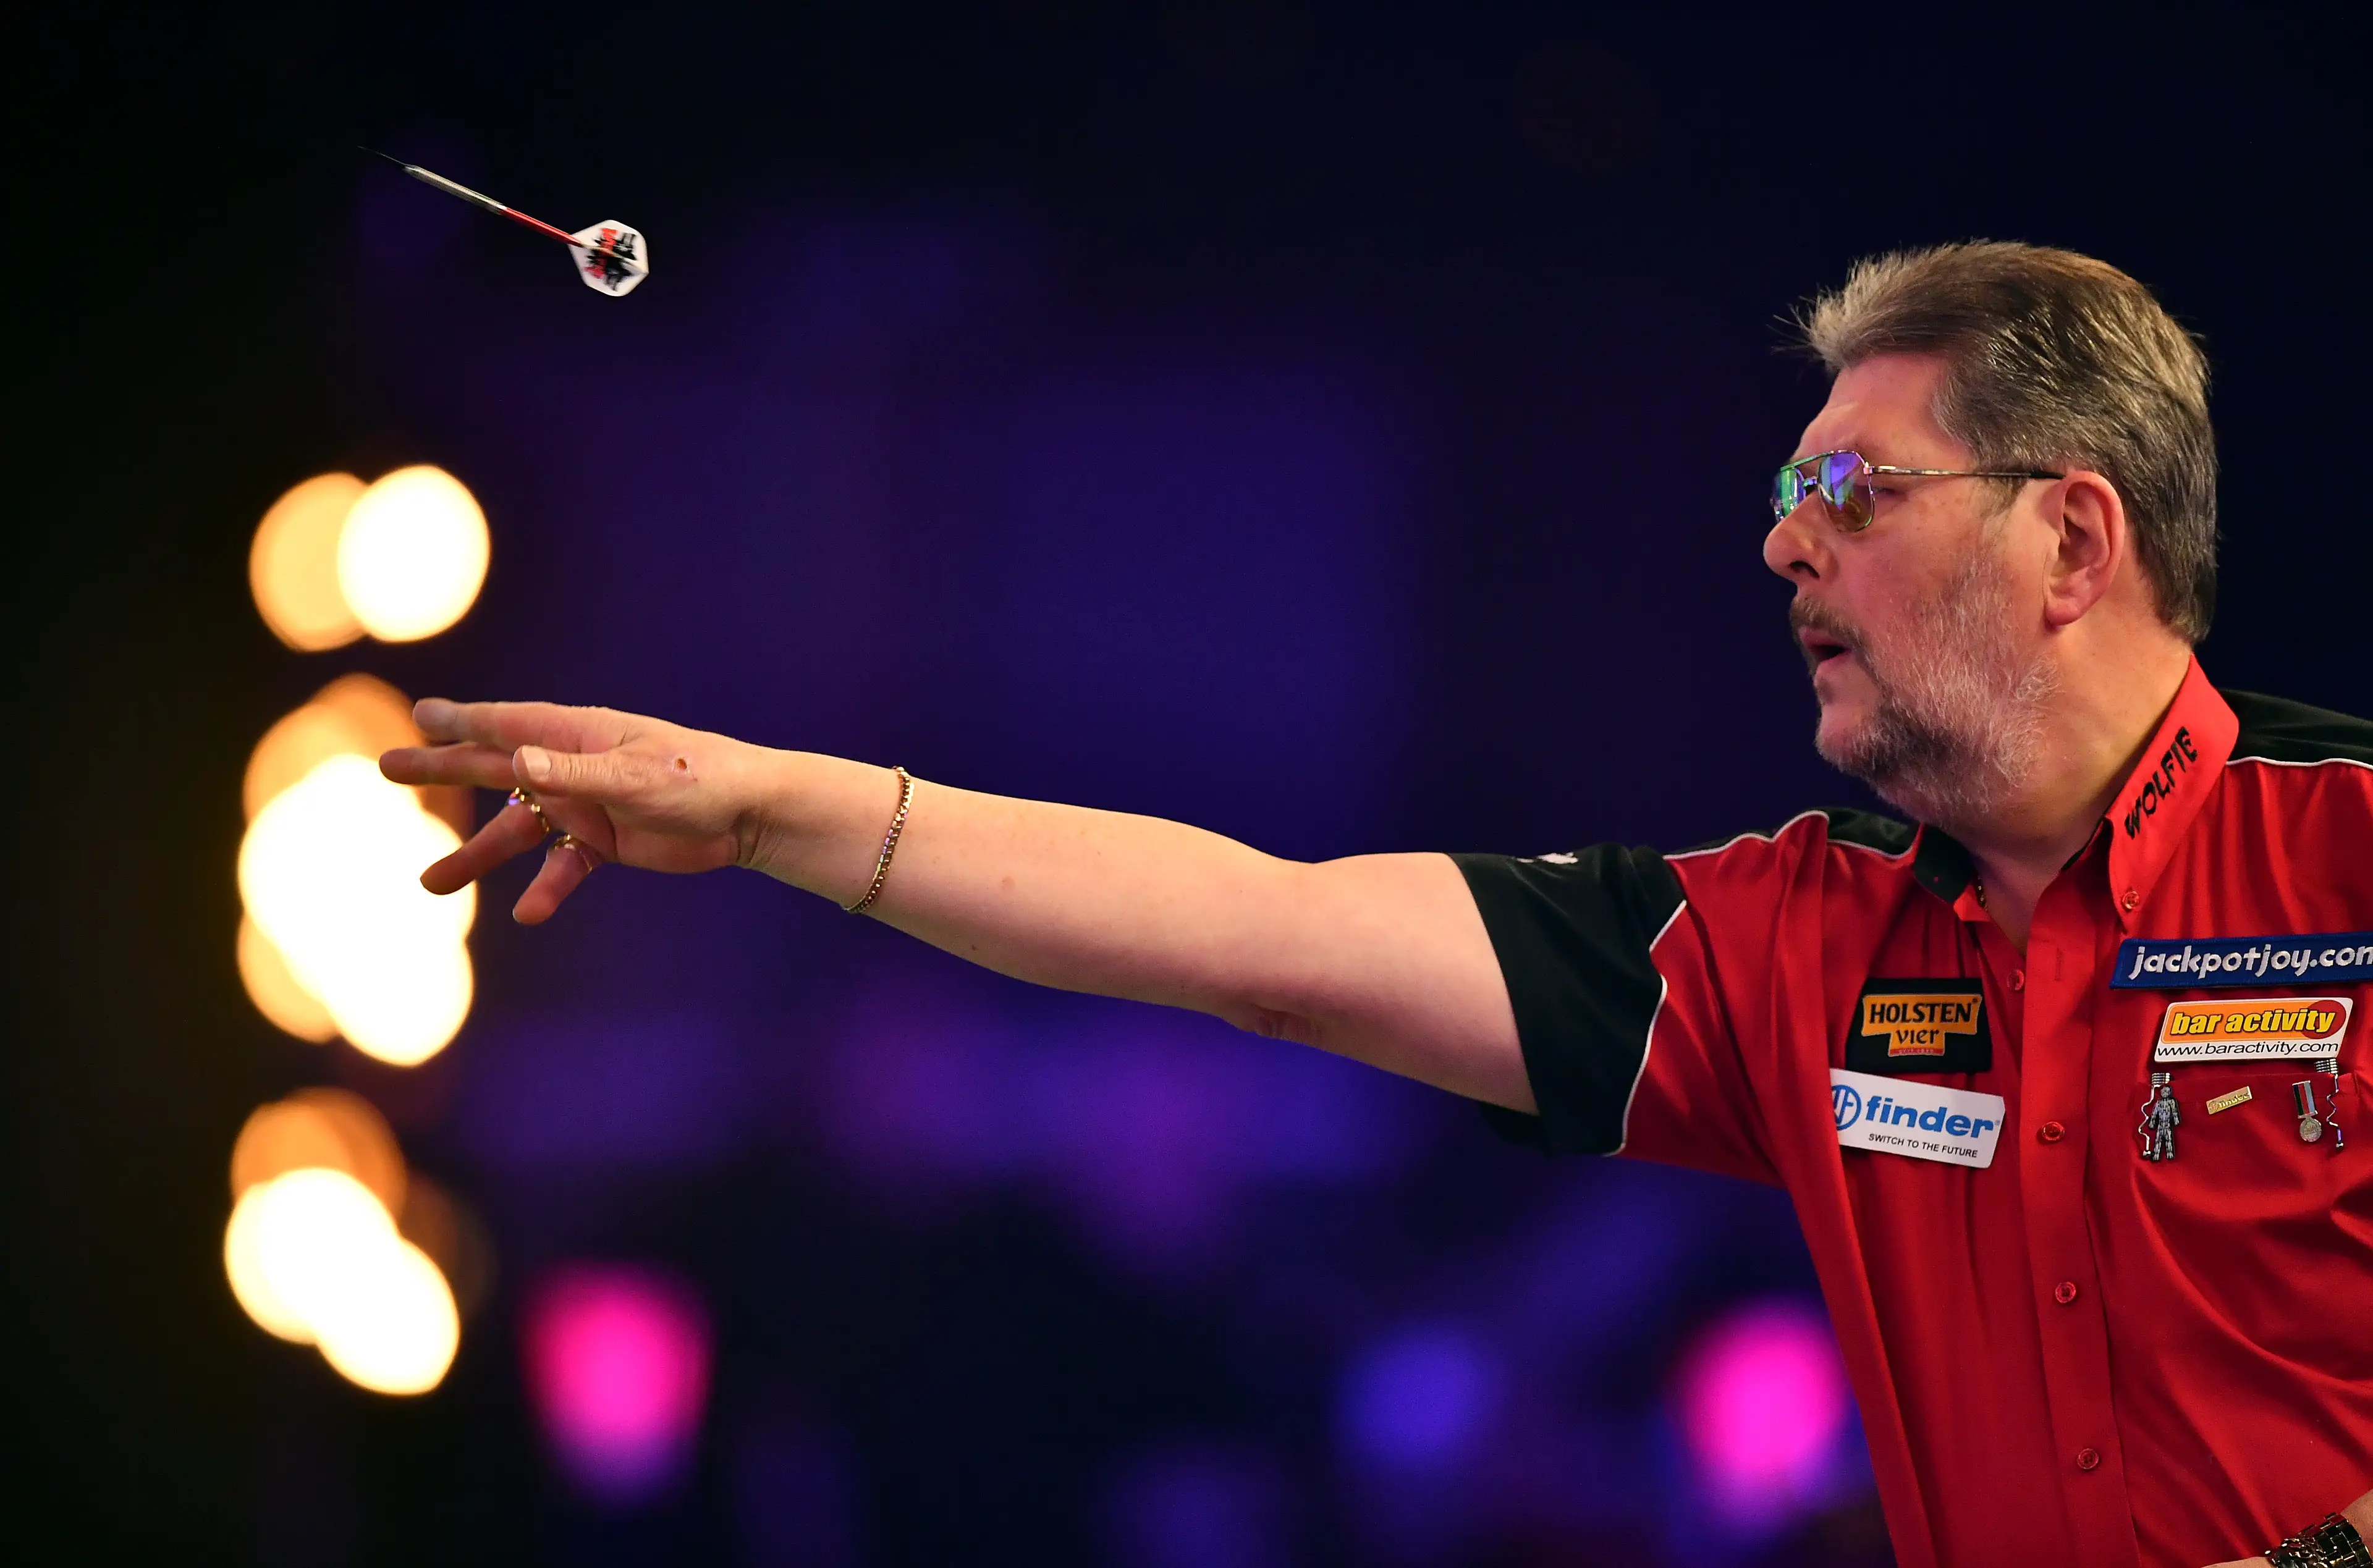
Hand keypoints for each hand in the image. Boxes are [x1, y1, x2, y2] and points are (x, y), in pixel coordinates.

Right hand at [380, 699, 765, 923]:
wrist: (749, 814)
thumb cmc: (700, 778)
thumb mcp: (636, 776)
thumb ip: (576, 774)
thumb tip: (517, 764)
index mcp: (578, 736)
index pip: (507, 724)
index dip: (461, 719)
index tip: (418, 713)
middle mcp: (572, 768)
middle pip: (494, 769)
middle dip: (442, 769)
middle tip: (386, 768)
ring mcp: (584, 805)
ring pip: (518, 830)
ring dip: (477, 855)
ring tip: (430, 883)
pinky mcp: (604, 842)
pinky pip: (561, 867)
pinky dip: (545, 889)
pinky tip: (525, 915)